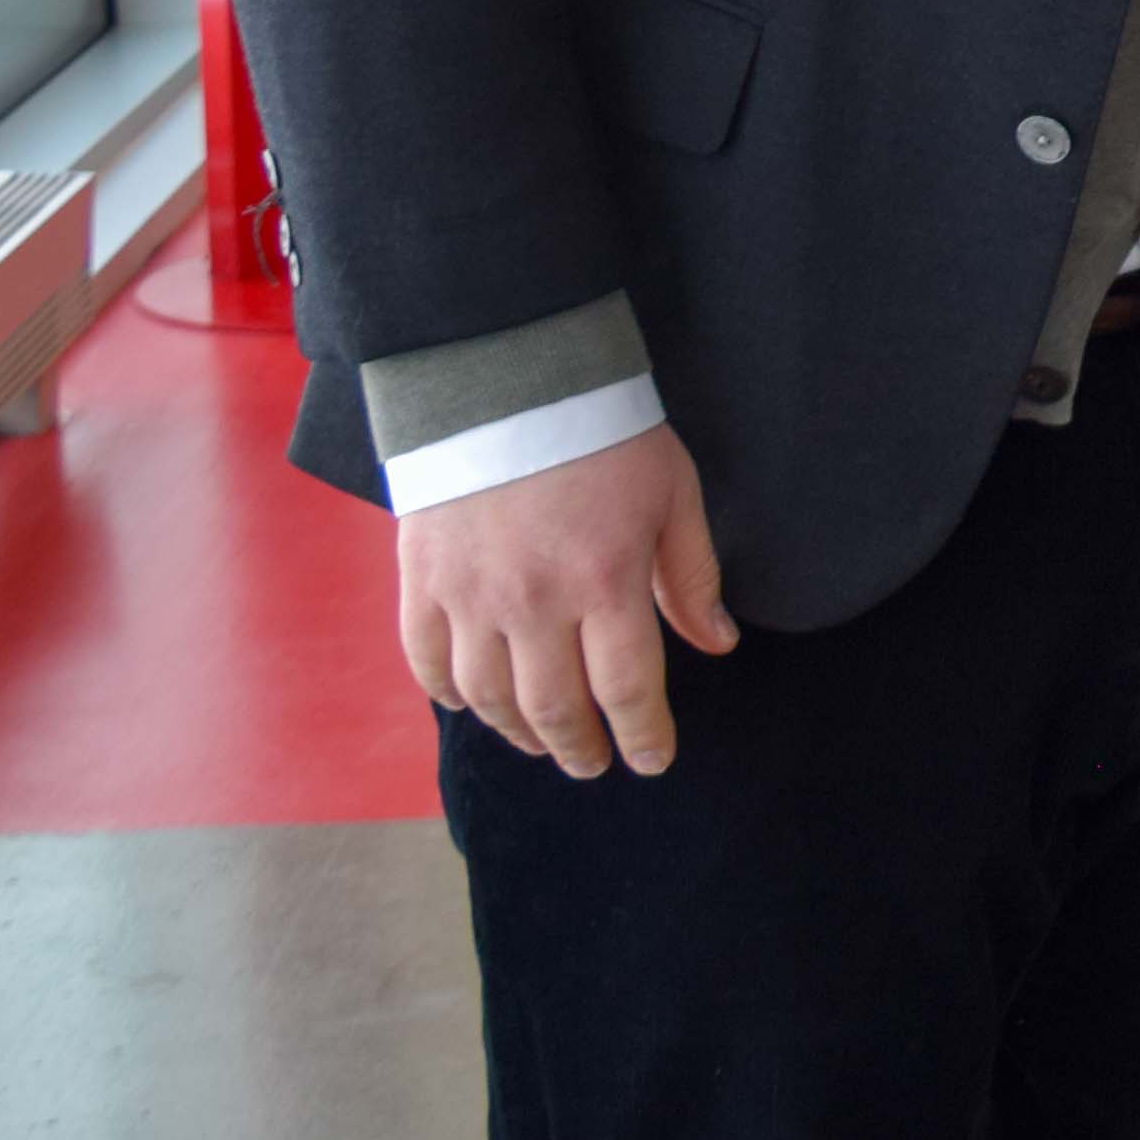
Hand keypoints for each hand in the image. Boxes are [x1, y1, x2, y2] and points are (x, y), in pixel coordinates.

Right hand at [396, 427, 737, 778]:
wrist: (506, 375)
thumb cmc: (604, 431)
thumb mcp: (673, 494)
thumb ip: (692, 575)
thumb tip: (718, 643)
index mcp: (606, 582)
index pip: (629, 689)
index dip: (644, 736)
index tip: (654, 760)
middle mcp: (534, 602)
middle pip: (554, 709)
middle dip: (580, 748)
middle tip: (594, 764)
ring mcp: (470, 595)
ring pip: (489, 698)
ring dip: (518, 733)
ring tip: (542, 742)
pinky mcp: (421, 579)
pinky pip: (427, 661)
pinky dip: (448, 694)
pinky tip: (472, 704)